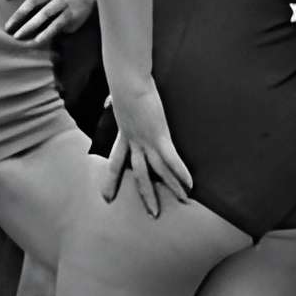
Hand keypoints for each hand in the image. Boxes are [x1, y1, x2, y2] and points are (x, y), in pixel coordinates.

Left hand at [0, 0, 88, 43]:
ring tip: (18, 36)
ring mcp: (61, 3)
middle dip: (19, 15)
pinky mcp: (69, 15)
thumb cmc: (52, 2)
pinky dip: (46, 33)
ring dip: (30, 26)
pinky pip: (56, 25)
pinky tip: (37, 41)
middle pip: (34, 0)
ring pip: (45, 13)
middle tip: (8, 27)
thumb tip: (8, 9)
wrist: (80, 2)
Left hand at [103, 77, 195, 216]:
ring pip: (158, 171)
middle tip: (152, 215)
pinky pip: (171, 159)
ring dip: (171, 188)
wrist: (126, 81)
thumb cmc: (123, 84)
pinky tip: (189, 185)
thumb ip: (113, 102)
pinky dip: (180, 173)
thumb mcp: (116, 97)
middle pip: (139, 174)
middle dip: (146, 195)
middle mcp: (135, 143)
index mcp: (124, 135)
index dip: (111, 179)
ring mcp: (147, 141)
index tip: (105, 197)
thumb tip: (108, 99)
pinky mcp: (160, 136)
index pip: (116, 162)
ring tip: (183, 201)